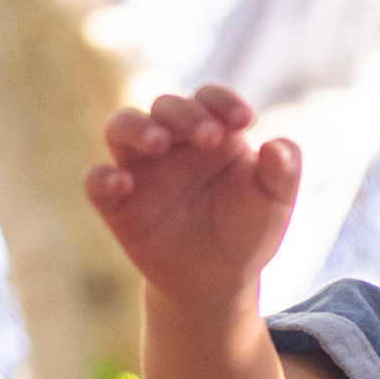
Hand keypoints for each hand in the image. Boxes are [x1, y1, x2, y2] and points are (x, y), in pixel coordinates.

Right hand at [84, 85, 299, 306]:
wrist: (220, 279)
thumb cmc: (248, 229)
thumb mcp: (275, 203)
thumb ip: (283, 172)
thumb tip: (281, 147)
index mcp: (211, 132)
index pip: (210, 99)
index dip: (222, 101)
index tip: (242, 120)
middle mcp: (171, 141)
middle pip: (166, 108)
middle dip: (185, 115)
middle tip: (209, 136)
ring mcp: (139, 169)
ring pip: (120, 128)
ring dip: (137, 129)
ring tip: (160, 143)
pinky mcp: (117, 203)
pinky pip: (96, 182)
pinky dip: (101, 178)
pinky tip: (120, 182)